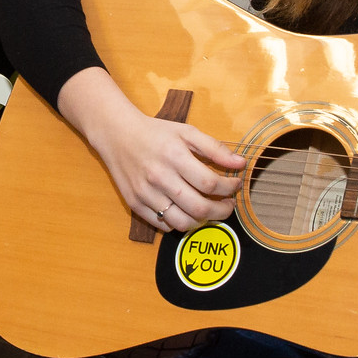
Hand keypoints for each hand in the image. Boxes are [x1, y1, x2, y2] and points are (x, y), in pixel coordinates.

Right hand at [56, 67, 244, 231]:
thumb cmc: (155, 133)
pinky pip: (163, 225)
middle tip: (228, 206)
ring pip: (182, 222)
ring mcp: (145, 194)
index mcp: (174, 156)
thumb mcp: (186, 132)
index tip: (236, 186)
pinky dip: (179, 223)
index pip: (210, 183)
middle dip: (222, 211)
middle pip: (199, 207)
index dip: (229, 188)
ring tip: (208, 211)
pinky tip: (185, 211)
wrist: (117, 135)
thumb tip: (240, 164)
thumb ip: (215, 148)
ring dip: (202, 221)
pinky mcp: (135, 204)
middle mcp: (159, 177)